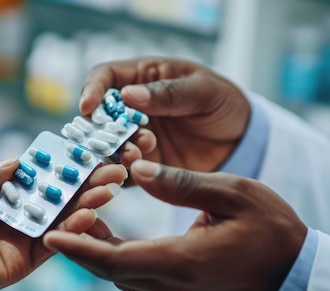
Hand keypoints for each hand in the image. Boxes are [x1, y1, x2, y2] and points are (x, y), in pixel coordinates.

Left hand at [0, 158, 127, 289]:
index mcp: (3, 196)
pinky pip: (54, 243)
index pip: (42, 179)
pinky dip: (72, 230)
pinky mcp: (25, 261)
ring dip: (87, 205)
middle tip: (115, 171)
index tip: (90, 155)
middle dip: (88, 185)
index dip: (66, 167)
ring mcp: (23, 239)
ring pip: (63, 220)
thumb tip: (20, 161)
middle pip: (60, 198)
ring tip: (109, 191)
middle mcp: (18, 216)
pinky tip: (88, 215)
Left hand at [44, 160, 306, 290]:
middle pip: (110, 271)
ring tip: (76, 222)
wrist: (292, 267)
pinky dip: (115, 258)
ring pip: (120, 276)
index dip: (79, 246)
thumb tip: (138, 173)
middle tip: (55, 220)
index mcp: (183, 261)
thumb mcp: (232, 192)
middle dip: (79, 246)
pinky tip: (106, 235)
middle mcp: (173, 287)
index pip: (115, 260)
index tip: (50, 233)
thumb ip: (182, 183)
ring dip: (95, 252)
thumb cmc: (269, 225)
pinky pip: (136, 278)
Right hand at [80, 58, 250, 172]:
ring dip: (114, 151)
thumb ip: (167, 94)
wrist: (241, 139)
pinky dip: (122, 173)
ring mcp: (135, 137)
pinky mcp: (144, 164)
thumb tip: (128, 95)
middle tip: (116, 138)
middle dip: (101, 128)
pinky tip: (135, 173)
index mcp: (142, 78)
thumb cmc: (222, 101)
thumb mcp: (201, 90)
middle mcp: (131, 108)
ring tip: (136, 154)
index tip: (88, 106)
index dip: (92, 89)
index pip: (106, 77)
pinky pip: (123, 170)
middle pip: (99, 116)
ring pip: (108, 145)